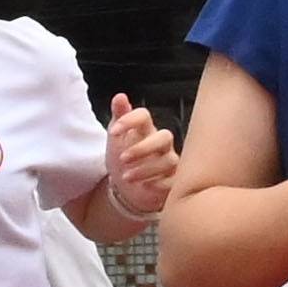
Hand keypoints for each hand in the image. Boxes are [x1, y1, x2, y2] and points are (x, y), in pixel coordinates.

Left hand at [93, 96, 181, 223]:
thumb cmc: (123, 159)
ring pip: (169, 160)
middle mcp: (161, 143)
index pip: (144, 116)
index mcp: (145, 130)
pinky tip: (144, 186)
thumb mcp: (116, 139)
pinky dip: (159, 184)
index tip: (113, 132)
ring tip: (126, 177)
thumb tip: (119, 96)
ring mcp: (169, 161)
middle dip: (143, 148)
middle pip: (165, 136)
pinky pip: (175, 180)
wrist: (126, 190)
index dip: (130, 120)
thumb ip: (118, 117)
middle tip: (123, 158)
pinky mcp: (173, 180)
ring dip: (146, 169)